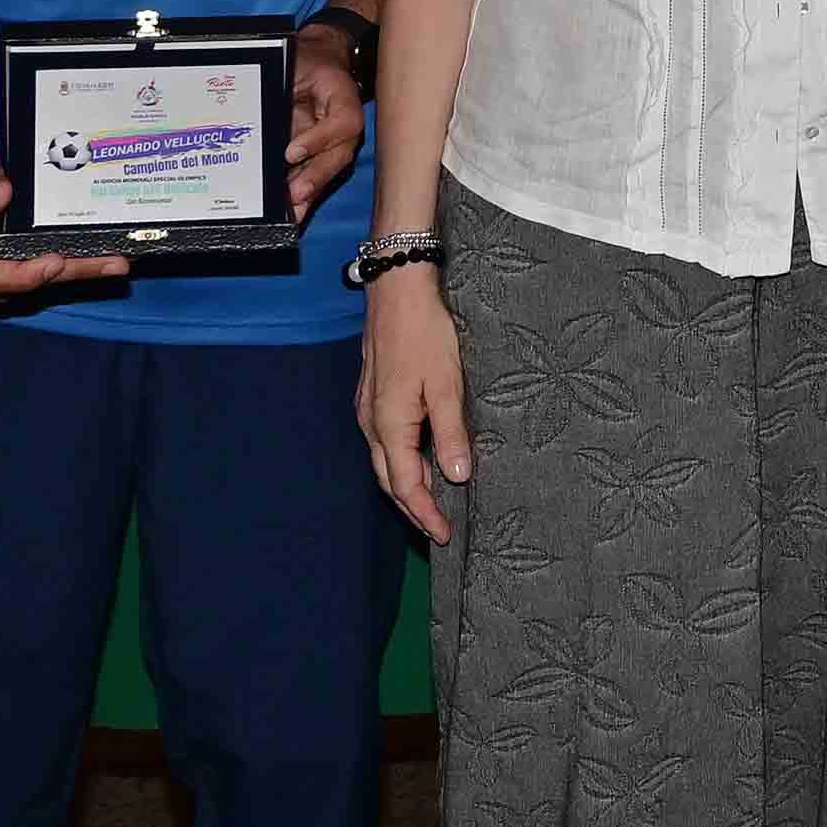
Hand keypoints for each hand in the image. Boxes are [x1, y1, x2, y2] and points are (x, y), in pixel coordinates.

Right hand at [0, 147, 129, 306]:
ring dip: (79, 274)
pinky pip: (39, 274)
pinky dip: (69, 267)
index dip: (26, 276)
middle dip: (74, 275)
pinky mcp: (9, 268)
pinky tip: (99, 258)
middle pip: (27, 287)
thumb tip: (3, 197)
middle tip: (116, 265)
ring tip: (118, 263)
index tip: (55, 262)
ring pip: (38, 284)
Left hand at [284, 28, 366, 206]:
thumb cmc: (307, 59)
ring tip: (291, 214)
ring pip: (328, 171)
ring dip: (309, 193)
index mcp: (342, 97)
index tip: (291, 153)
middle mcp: (344, 125)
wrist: (317, 59)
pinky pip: (314, 176)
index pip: (342, 122)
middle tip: (294, 196)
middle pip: (338, 156)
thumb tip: (269, 124)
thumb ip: (287, 88)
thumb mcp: (296, 62)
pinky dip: (303, 197)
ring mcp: (334, 143)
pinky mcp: (319, 154)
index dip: (319, 139)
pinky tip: (290, 215)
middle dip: (315, 178)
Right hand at [360, 265, 470, 543]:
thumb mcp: (446, 385)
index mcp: (389, 425)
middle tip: (439, 529)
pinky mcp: (374, 395)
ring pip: (386, 461)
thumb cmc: (423, 333)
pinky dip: (404, 460)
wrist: (397, 290)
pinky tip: (424, 458)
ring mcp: (369, 409)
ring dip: (409, 484)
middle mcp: (371, 423)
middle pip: (390, 481)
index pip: (406, 486)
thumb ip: (451, 434)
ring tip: (436, 500)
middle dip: (414, 508)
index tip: (445, 536)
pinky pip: (386, 441)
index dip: (426, 514)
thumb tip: (457, 478)